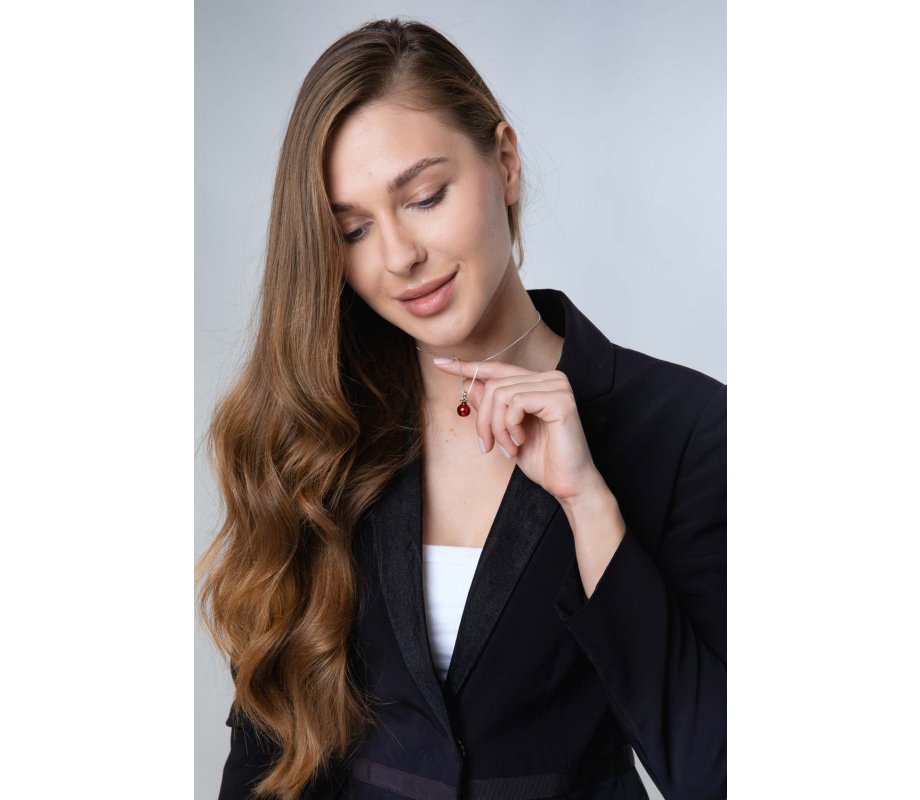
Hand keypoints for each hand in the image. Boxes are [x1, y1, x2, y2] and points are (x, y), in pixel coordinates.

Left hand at [432, 358, 606, 504]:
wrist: (569, 485)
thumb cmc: (543, 461)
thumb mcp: (506, 433)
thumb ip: (491, 407)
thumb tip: (468, 383)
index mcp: (538, 383)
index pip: (497, 369)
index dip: (468, 367)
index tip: (440, 364)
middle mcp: (550, 377)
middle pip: (493, 384)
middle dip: (483, 419)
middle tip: (487, 446)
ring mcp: (557, 385)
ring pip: (501, 394)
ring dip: (496, 427)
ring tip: (507, 448)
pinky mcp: (560, 399)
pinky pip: (515, 402)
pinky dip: (509, 426)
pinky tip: (520, 442)